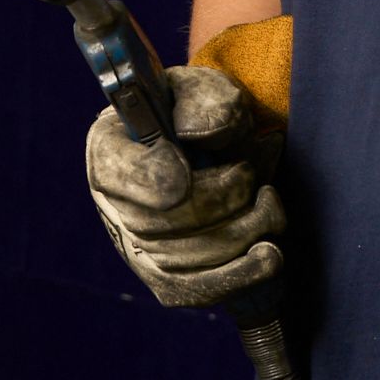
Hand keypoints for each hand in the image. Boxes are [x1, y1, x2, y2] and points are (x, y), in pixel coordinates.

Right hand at [85, 64, 284, 309]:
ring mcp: (135, 248)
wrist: (213, 147)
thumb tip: (199, 138)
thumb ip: (206, 102)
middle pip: (163, 222)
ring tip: (269, 201)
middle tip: (252, 169)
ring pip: (187, 258)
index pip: (119, 172)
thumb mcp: (206, 88)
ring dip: (243, 228)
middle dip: (225, 196)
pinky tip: (268, 257)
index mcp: (110, 146)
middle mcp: (112, 203)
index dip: (155, 175)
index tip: (189, 170)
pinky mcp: (165, 280)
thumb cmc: (202, 113)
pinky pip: (196, 291)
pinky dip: (239, 275)